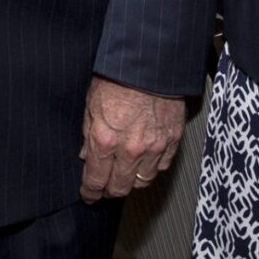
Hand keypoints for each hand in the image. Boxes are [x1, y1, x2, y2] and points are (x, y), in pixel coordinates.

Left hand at [78, 77, 184, 201]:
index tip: (88, 195)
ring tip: (125, 175)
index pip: (95, 180)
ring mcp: (154, 147)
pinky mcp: (172, 140)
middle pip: (119, 187)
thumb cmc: (117, 76)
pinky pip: (161, 167)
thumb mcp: (91, 103)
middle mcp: (130, 149)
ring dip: (131, 181)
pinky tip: (144, 162)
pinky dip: (151, 168)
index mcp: (105, 140)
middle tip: (105, 189)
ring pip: (141, 181)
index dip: (90, 193)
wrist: (150, 62)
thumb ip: (89, 133)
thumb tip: (87, 154)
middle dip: (109, 191)